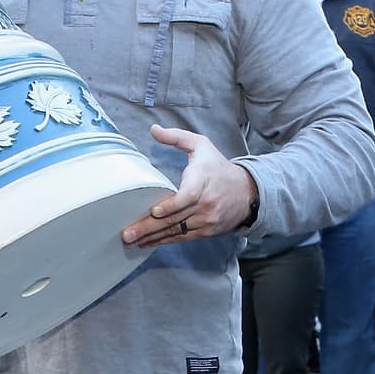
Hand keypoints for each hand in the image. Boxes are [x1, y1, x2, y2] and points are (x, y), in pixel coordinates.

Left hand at [121, 125, 257, 247]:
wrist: (247, 192)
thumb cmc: (217, 167)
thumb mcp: (201, 145)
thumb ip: (177, 137)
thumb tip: (153, 129)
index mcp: (202, 180)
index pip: (188, 196)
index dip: (171, 206)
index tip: (154, 211)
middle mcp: (205, 203)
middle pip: (175, 218)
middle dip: (149, 227)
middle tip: (127, 234)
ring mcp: (206, 220)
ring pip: (176, 231)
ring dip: (152, 238)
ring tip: (130, 241)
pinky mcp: (206, 231)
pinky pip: (182, 238)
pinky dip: (163, 242)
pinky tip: (146, 244)